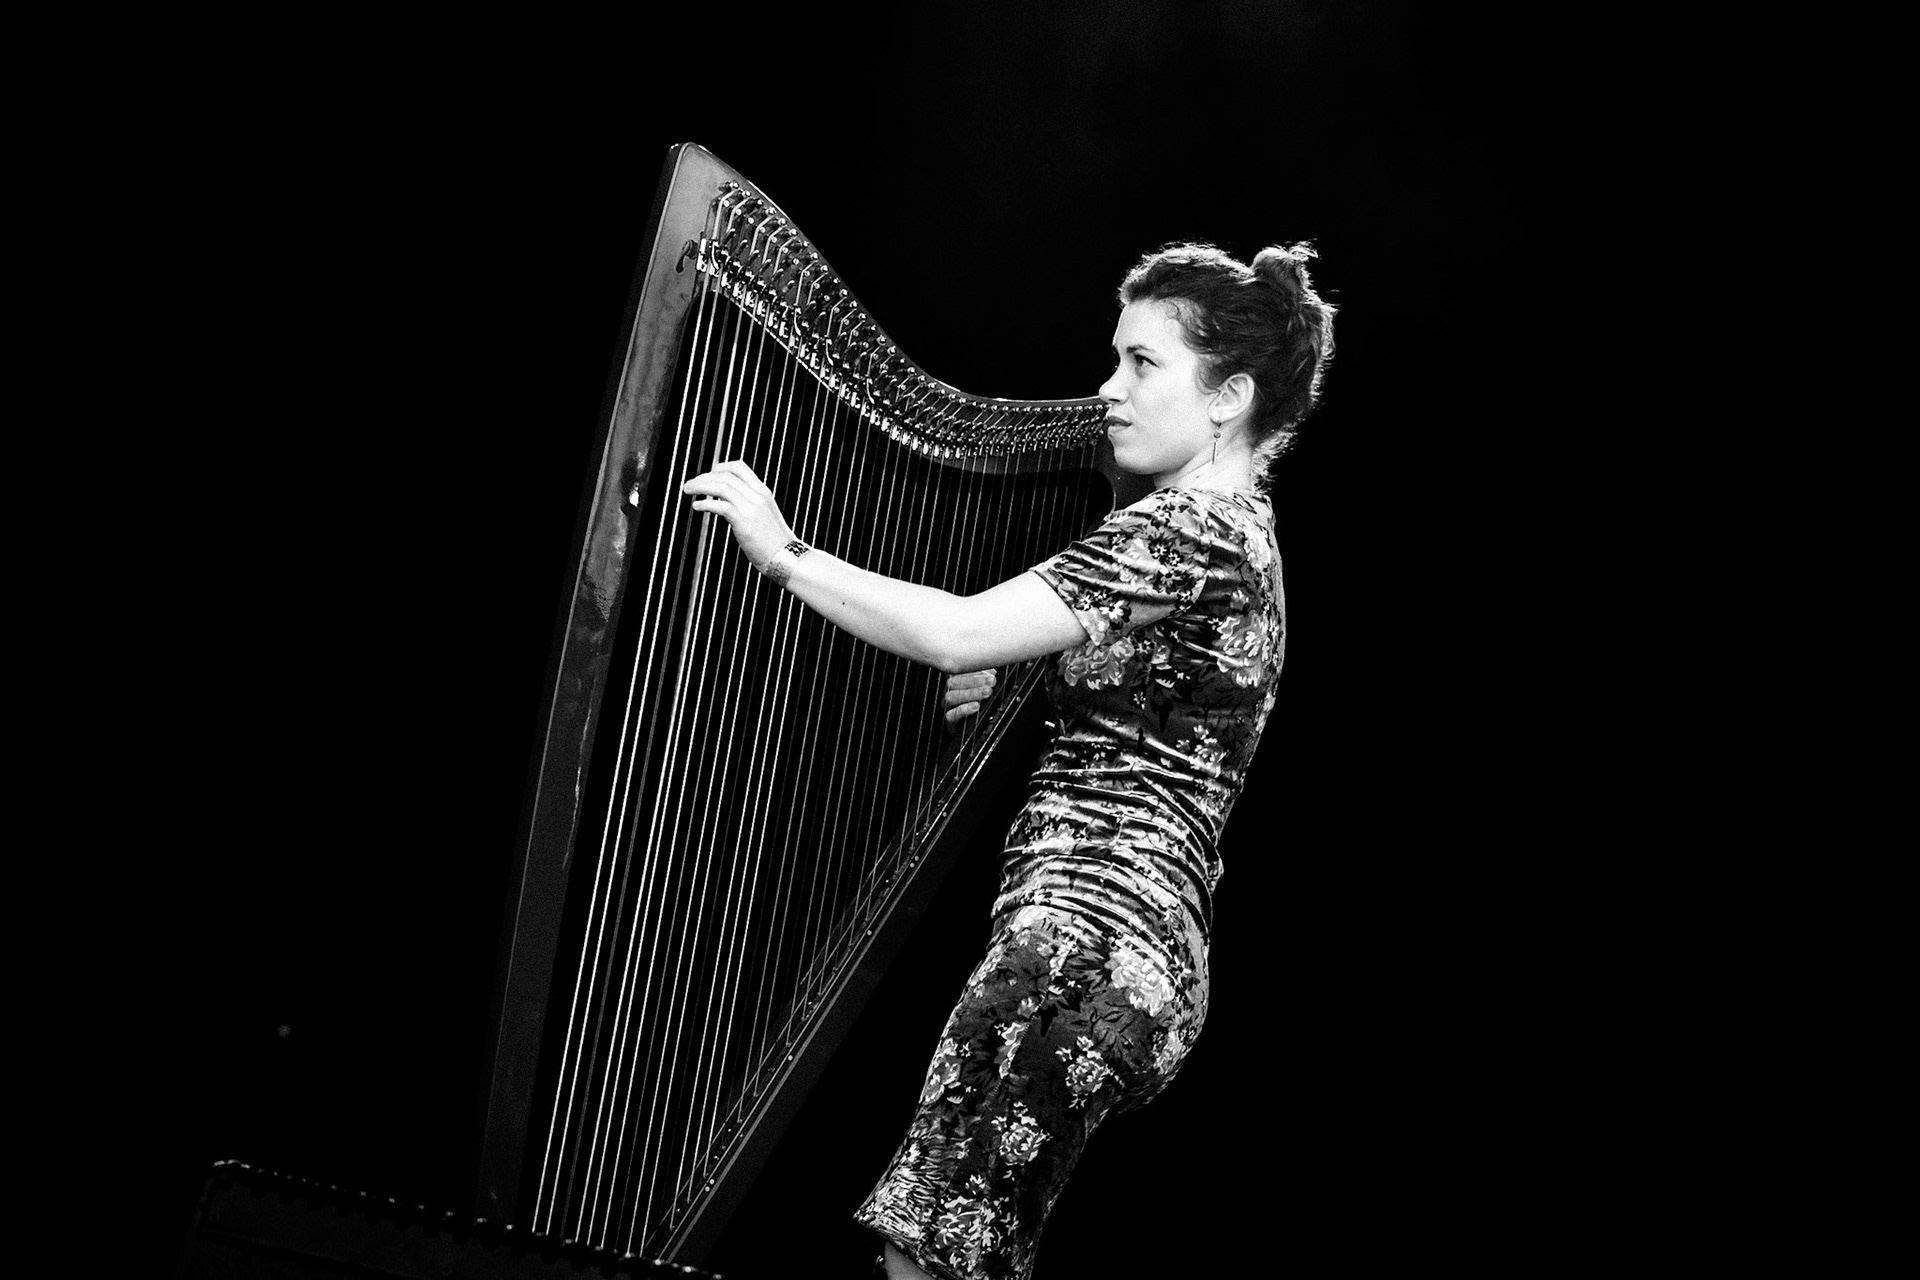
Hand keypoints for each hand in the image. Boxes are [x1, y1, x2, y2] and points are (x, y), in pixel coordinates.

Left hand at [681, 459, 796, 568]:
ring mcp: (751, 508)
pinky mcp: (743, 522)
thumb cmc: (774, 542)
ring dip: (700, 486)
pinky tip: (697, 506)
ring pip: (721, 487)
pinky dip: (705, 503)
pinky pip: (720, 506)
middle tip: (689, 485)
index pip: (739, 467)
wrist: (786, 557)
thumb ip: (750, 506)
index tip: (708, 475)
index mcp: (763, 492)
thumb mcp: (765, 516)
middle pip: (725, 476)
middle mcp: (757, 496)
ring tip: (688, 491)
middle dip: (703, 477)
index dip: (720, 467)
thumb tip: (729, 505)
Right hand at [942, 669, 997, 728]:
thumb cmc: (975, 707)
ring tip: (987, 692)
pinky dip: (964, 709)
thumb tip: (992, 671)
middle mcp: (948, 692)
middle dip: (974, 680)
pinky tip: (976, 706)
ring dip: (971, 693)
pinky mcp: (949, 721)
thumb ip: (984, 680)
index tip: (990, 672)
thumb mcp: (981, 690)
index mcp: (955, 682)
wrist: (968, 730)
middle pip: (953, 682)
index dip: (974, 670)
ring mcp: (947, 706)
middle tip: (991, 681)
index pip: (958, 672)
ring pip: (952, 697)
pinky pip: (951, 715)